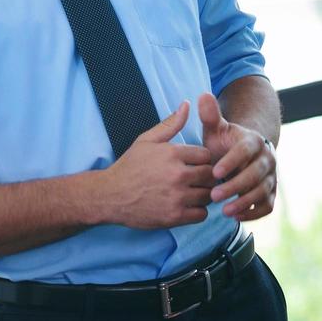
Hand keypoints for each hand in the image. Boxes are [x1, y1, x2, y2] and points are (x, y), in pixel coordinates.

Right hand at [98, 102, 216, 229]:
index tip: (193, 165)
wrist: (110, 195)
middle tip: (195, 180)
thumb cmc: (129, 166)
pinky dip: (198, 211)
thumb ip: (170, 123)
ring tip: (192, 192)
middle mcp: (177, 174)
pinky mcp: (175, 216)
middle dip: (205, 177)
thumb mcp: (146, 140)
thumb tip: (186, 104)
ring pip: (209, 195)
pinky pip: (202, 214)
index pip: (206, 155)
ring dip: (203, 194)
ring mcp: (177, 197)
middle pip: (210, 175)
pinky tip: (187, 206)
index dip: (201, 160)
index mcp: (173, 153)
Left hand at [199, 92, 276, 220]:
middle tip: (214, 195)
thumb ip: (209, 115)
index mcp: (253, 141)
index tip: (214, 171)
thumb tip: (202, 95)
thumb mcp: (216, 129)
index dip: (232, 161)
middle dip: (235, 185)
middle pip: (256, 174)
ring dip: (244, 202)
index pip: (246, 151)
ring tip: (224, 210)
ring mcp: (271, 177)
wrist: (242, 155)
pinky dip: (254, 213)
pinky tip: (236, 217)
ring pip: (262, 191)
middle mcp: (267, 158)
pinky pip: (267, 206)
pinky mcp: (271, 194)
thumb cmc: (224, 142)